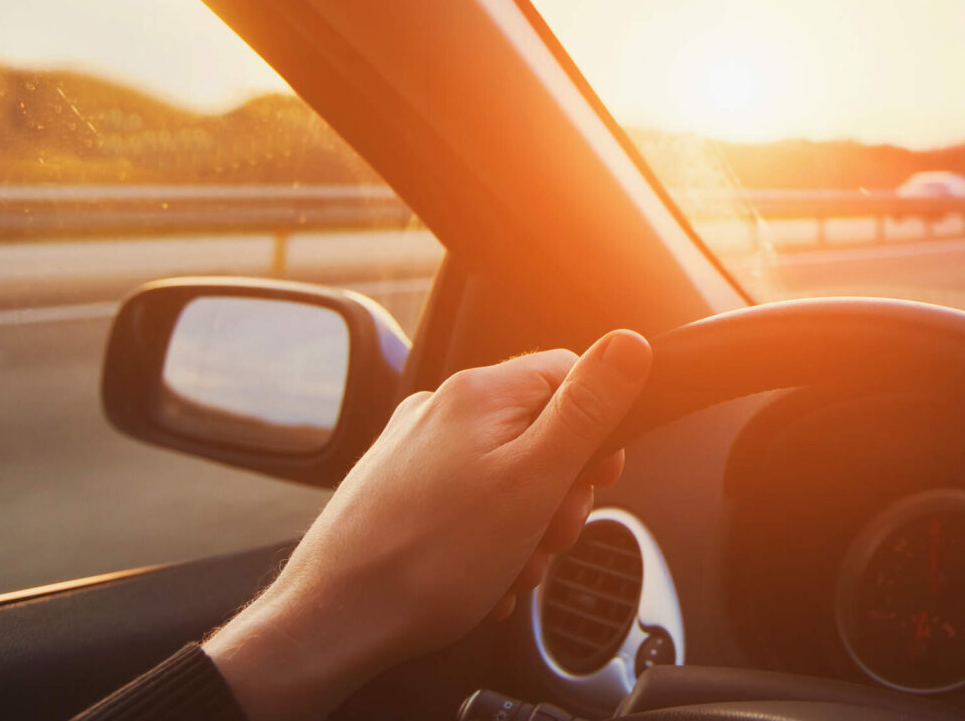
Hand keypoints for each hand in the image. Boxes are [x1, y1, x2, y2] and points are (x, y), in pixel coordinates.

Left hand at [202, 330, 652, 720]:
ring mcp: (414, 450)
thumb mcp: (535, 480)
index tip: (597, 479)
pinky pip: (468, 504)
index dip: (597, 431)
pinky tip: (479, 576)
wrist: (335, 621)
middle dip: (558, 492)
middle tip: (546, 536)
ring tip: (507, 567)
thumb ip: (587, 409)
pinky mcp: (397, 490)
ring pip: (505, 475)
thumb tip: (630, 344)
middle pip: (540, 431)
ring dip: (525, 526)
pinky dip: (486, 540)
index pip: (570, 375)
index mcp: (479, 394)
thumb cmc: (430, 559)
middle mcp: (441, 410)